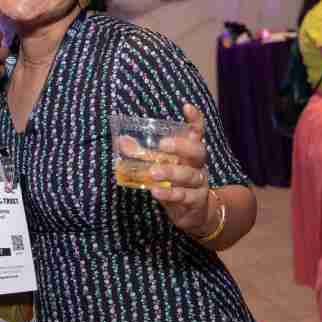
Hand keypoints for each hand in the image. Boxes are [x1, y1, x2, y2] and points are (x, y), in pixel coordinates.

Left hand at [147, 104, 214, 235]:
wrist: (194, 214)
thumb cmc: (176, 183)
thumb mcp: (160, 166)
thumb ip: (143, 154)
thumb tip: (122, 141)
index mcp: (191, 153)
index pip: (197, 133)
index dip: (195, 120)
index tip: (187, 107)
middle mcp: (198, 166)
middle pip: (198, 152)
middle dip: (181, 146)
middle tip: (162, 145)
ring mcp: (199, 184)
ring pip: (190, 175)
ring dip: (171, 172)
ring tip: (153, 172)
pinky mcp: (195, 201)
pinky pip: (184, 196)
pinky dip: (169, 193)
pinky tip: (155, 191)